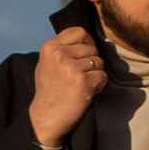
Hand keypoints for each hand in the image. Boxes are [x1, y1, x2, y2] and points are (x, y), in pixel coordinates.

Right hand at [28, 22, 105, 149]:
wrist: (46, 118)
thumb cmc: (49, 90)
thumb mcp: (47, 62)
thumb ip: (62, 48)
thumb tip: (85, 36)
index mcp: (50, 47)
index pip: (79, 31)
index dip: (87, 42)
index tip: (83, 55)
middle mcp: (60, 55)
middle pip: (92, 48)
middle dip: (91, 62)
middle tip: (78, 77)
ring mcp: (71, 68)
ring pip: (99, 62)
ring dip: (95, 74)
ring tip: (80, 85)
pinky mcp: (83, 82)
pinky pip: (103, 77)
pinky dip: (98, 86)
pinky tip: (85, 92)